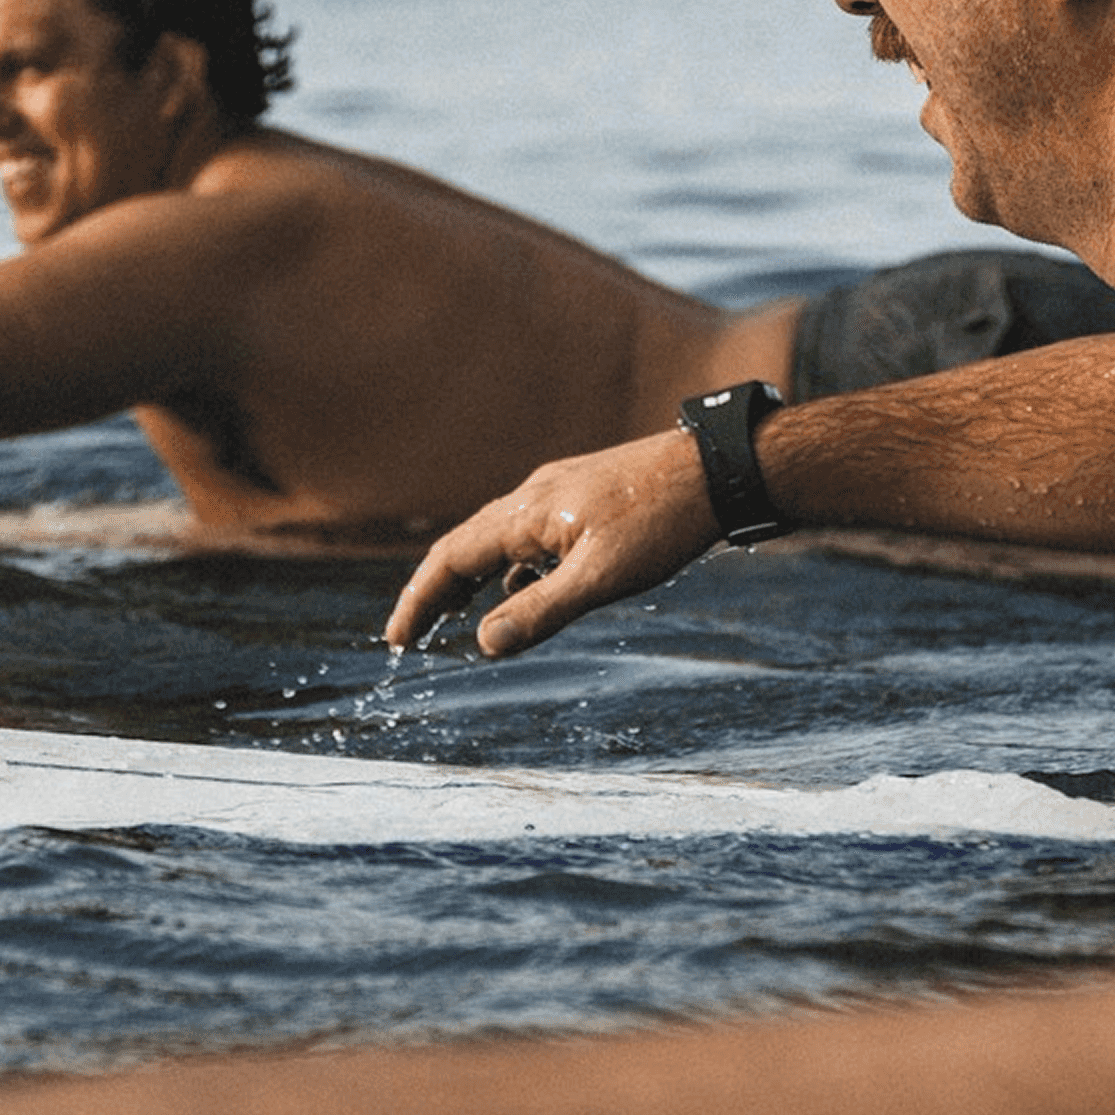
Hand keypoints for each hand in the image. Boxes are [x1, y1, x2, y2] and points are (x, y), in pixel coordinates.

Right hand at [382, 429, 719, 656]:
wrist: (717, 470)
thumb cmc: (662, 522)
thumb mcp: (602, 577)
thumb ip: (542, 611)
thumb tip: (483, 644)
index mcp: (527, 513)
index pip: (451, 558)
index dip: (419, 600)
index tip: (397, 640)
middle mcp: (534, 496)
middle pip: (466, 546)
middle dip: (435, 591)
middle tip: (410, 635)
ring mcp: (560, 494)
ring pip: (498, 539)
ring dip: (472, 578)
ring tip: (454, 615)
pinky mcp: (585, 498)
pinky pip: (531, 536)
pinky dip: (512, 568)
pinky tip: (524, 589)